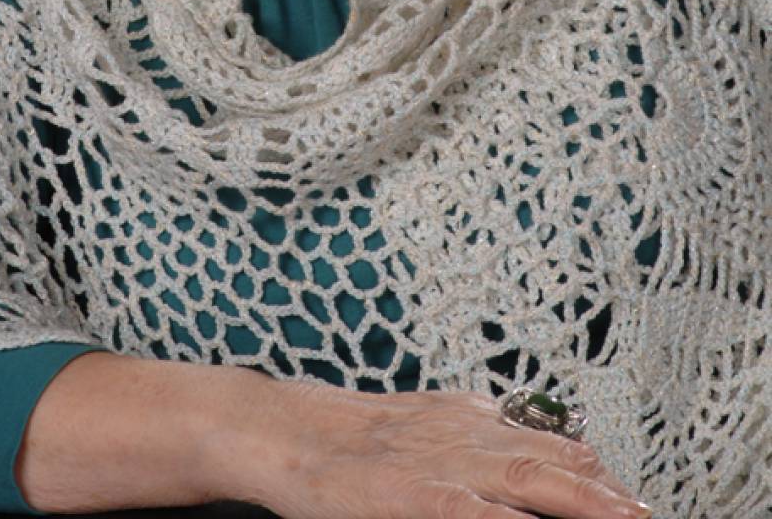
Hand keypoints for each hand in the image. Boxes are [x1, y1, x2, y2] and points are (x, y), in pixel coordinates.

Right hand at [219, 380, 650, 518]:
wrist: (283, 430)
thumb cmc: (352, 442)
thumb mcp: (426, 426)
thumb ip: (481, 435)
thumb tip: (543, 446)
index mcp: (470, 420)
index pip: (551, 443)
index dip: (597, 473)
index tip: (632, 497)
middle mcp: (464, 435)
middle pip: (551, 459)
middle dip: (604, 491)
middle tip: (645, 513)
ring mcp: (439, 464)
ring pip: (525, 477)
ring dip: (578, 499)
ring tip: (622, 516)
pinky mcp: (409, 495)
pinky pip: (466, 507)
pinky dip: (498, 515)